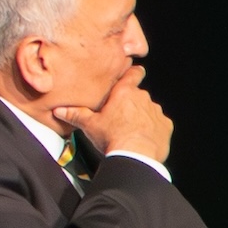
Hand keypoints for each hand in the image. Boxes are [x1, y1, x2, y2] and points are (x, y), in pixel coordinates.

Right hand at [55, 67, 173, 163]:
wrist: (135, 155)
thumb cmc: (112, 137)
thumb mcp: (90, 125)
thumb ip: (76, 115)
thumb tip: (61, 111)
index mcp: (125, 93)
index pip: (133, 74)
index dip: (134, 73)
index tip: (134, 72)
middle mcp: (143, 98)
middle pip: (137, 96)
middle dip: (130, 104)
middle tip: (119, 117)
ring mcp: (156, 111)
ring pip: (148, 110)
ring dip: (141, 117)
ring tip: (129, 131)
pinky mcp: (165, 125)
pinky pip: (159, 124)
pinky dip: (153, 129)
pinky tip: (142, 138)